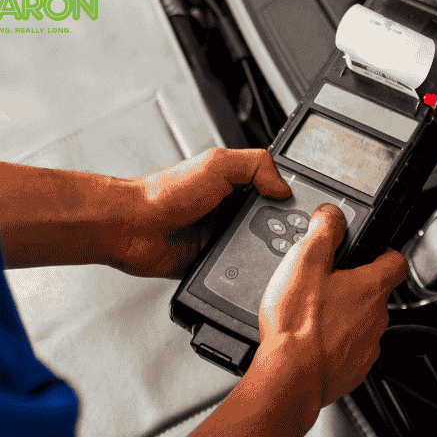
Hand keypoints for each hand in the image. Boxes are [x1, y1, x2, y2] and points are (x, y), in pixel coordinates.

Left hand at [112, 148, 291, 277]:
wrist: (131, 227)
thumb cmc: (163, 194)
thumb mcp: (216, 165)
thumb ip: (256, 165)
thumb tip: (285, 186)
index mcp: (234, 184)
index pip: (275, 191)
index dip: (291, 200)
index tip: (305, 211)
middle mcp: (230, 211)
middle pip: (272, 223)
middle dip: (283, 231)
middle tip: (293, 237)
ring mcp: (222, 238)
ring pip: (259, 250)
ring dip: (265, 253)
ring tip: (276, 256)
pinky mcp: (213, 263)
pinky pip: (238, 271)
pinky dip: (245, 272)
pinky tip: (251, 269)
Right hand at [255, 204, 408, 409]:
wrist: (290, 377)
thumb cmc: (298, 325)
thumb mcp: (305, 261)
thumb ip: (323, 231)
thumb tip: (332, 214)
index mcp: (370, 287)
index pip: (396, 261)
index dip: (385, 251)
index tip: (373, 249)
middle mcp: (376, 317)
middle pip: (374, 293)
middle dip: (352, 287)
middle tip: (322, 284)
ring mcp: (367, 346)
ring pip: (361, 323)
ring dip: (342, 317)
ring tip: (311, 315)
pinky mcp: (353, 370)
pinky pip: (349, 350)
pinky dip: (334, 345)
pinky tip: (310, 342)